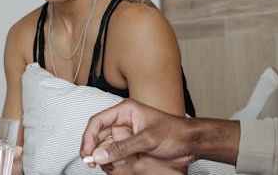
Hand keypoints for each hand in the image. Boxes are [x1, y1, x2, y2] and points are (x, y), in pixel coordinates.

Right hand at [80, 99, 196, 173]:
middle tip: (92, 163)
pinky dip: (114, 163)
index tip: (86, 152)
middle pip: (99, 136)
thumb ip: (122, 148)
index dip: (88, 137)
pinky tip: (118, 168)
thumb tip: (99, 155)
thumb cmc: (174, 132)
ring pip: (106, 148)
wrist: (191, 143)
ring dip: (105, 158)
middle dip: (94, 150)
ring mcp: (127, 136)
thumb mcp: (147, 139)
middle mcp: (124, 123)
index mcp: (126, 111)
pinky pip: (116, 156)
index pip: (98, 122)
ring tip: (110, 166)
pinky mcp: (132, 148)